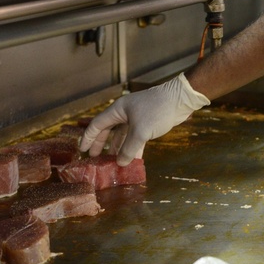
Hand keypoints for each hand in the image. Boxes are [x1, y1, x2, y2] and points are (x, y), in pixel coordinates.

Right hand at [79, 73, 209, 164]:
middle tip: (96, 158)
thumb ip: (129, 148)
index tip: (82, 150)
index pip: (97, 124)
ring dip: (119, 148)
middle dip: (102, 144)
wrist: (181, 100)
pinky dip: (133, 148)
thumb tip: (121, 162)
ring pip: (123, 135)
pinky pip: (135, 137)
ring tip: (113, 163)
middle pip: (108, 130)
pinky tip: (132, 160)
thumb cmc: (157, 110)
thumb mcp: (141, 132)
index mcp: (118, 110)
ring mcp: (137, 118)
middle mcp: (125, 113)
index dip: (88, 137)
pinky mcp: (148, 123)